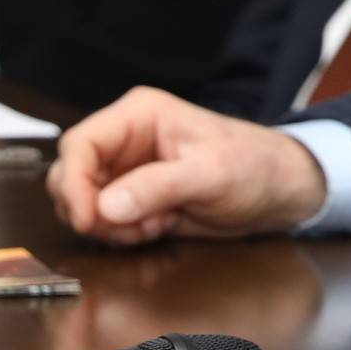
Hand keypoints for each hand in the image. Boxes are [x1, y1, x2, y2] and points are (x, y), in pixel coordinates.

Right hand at [46, 85, 329, 243]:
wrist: (279, 191)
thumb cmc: (254, 166)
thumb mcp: (210, 175)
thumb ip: (157, 188)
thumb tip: (105, 206)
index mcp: (139, 115)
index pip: (80, 143)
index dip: (74, 183)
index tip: (88, 219)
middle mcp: (126, 140)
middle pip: (71, 175)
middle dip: (90, 209)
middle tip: (127, 228)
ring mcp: (128, 170)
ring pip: (85, 202)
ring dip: (109, 225)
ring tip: (153, 224)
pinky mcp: (135, 197)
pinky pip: (105, 221)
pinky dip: (124, 233)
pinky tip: (158, 227)